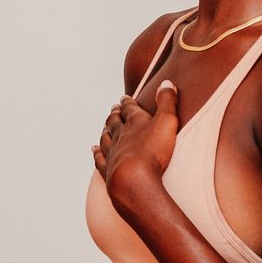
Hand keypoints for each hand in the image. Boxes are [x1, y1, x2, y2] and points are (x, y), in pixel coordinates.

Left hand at [93, 83, 178, 216]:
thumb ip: (167, 102)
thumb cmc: (153, 151)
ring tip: (105, 126)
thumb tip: (166, 82)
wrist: (134, 180)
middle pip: (115, 122)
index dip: (127, 103)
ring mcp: (112, 153)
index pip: (130, 109)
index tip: (124, 98)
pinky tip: (94, 149)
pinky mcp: (108, 170)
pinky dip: (97, 153)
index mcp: (135, 123)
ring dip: (106, 131)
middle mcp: (120, 135)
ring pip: (106, 138)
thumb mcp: (167, 122)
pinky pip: (100, 159)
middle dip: (115, 115)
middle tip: (114, 109)